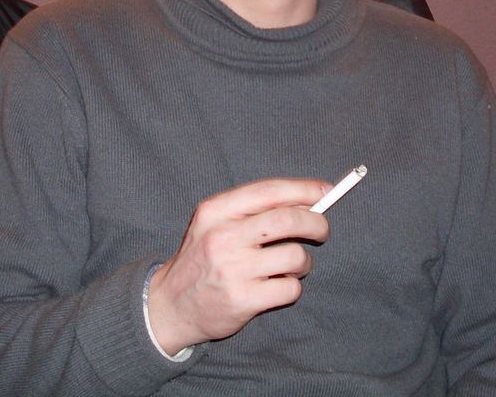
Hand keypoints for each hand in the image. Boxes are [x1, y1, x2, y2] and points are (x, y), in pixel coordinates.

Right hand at [147, 177, 330, 354]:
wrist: (170, 305)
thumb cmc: (203, 259)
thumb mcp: (214, 223)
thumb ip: (252, 210)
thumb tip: (305, 201)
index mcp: (215, 211)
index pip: (269, 191)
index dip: (303, 189)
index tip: (325, 192)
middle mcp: (222, 237)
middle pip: (288, 220)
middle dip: (316, 223)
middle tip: (322, 230)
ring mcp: (232, 270)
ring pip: (295, 256)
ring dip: (303, 262)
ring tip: (290, 266)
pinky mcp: (242, 300)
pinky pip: (290, 288)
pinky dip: (292, 287)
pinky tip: (277, 286)